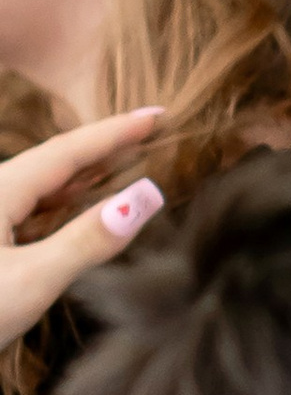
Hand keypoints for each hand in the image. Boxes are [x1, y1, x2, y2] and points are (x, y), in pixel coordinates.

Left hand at [0, 110, 162, 345]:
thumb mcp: (33, 281)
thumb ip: (89, 240)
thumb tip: (149, 195)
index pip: (68, 150)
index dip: (115, 132)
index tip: (157, 113)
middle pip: (54, 162)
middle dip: (102, 148)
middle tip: (148, 134)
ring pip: (40, 187)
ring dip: (83, 177)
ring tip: (123, 167)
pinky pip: (29, 211)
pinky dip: (63, 205)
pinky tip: (75, 213)